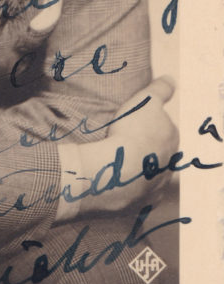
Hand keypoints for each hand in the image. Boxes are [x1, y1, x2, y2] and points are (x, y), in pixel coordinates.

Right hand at [57, 76, 177, 219]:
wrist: (116, 171)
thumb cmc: (131, 133)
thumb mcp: (145, 102)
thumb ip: (160, 90)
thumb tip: (170, 80)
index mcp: (171, 140)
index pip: (164, 130)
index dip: (147, 125)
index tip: (131, 125)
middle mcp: (169, 166)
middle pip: (157, 154)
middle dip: (144, 150)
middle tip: (120, 142)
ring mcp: (155, 187)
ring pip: (146, 176)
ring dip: (134, 170)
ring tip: (112, 163)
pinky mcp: (140, 204)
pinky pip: (133, 195)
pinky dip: (125, 189)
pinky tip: (111, 181)